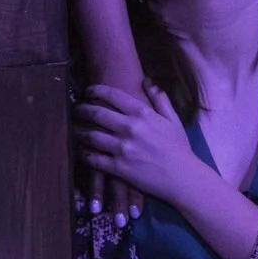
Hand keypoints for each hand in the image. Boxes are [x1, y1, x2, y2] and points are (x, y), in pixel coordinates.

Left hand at [73, 81, 202, 220]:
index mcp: (142, 113)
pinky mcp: (118, 167)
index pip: (113, 96)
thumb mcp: (172, 119)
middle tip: (77, 109)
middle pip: (97, 114)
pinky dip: (84, 153)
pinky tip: (81, 151)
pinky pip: (94, 158)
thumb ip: (160, 99)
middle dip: (83, 109)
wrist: (182, 177)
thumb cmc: (178, 147)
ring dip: (80, 131)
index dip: (97, 90)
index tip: (89, 91)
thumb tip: (147, 81)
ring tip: (75, 129)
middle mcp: (129, 128)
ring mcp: (122, 148)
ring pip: (91, 135)